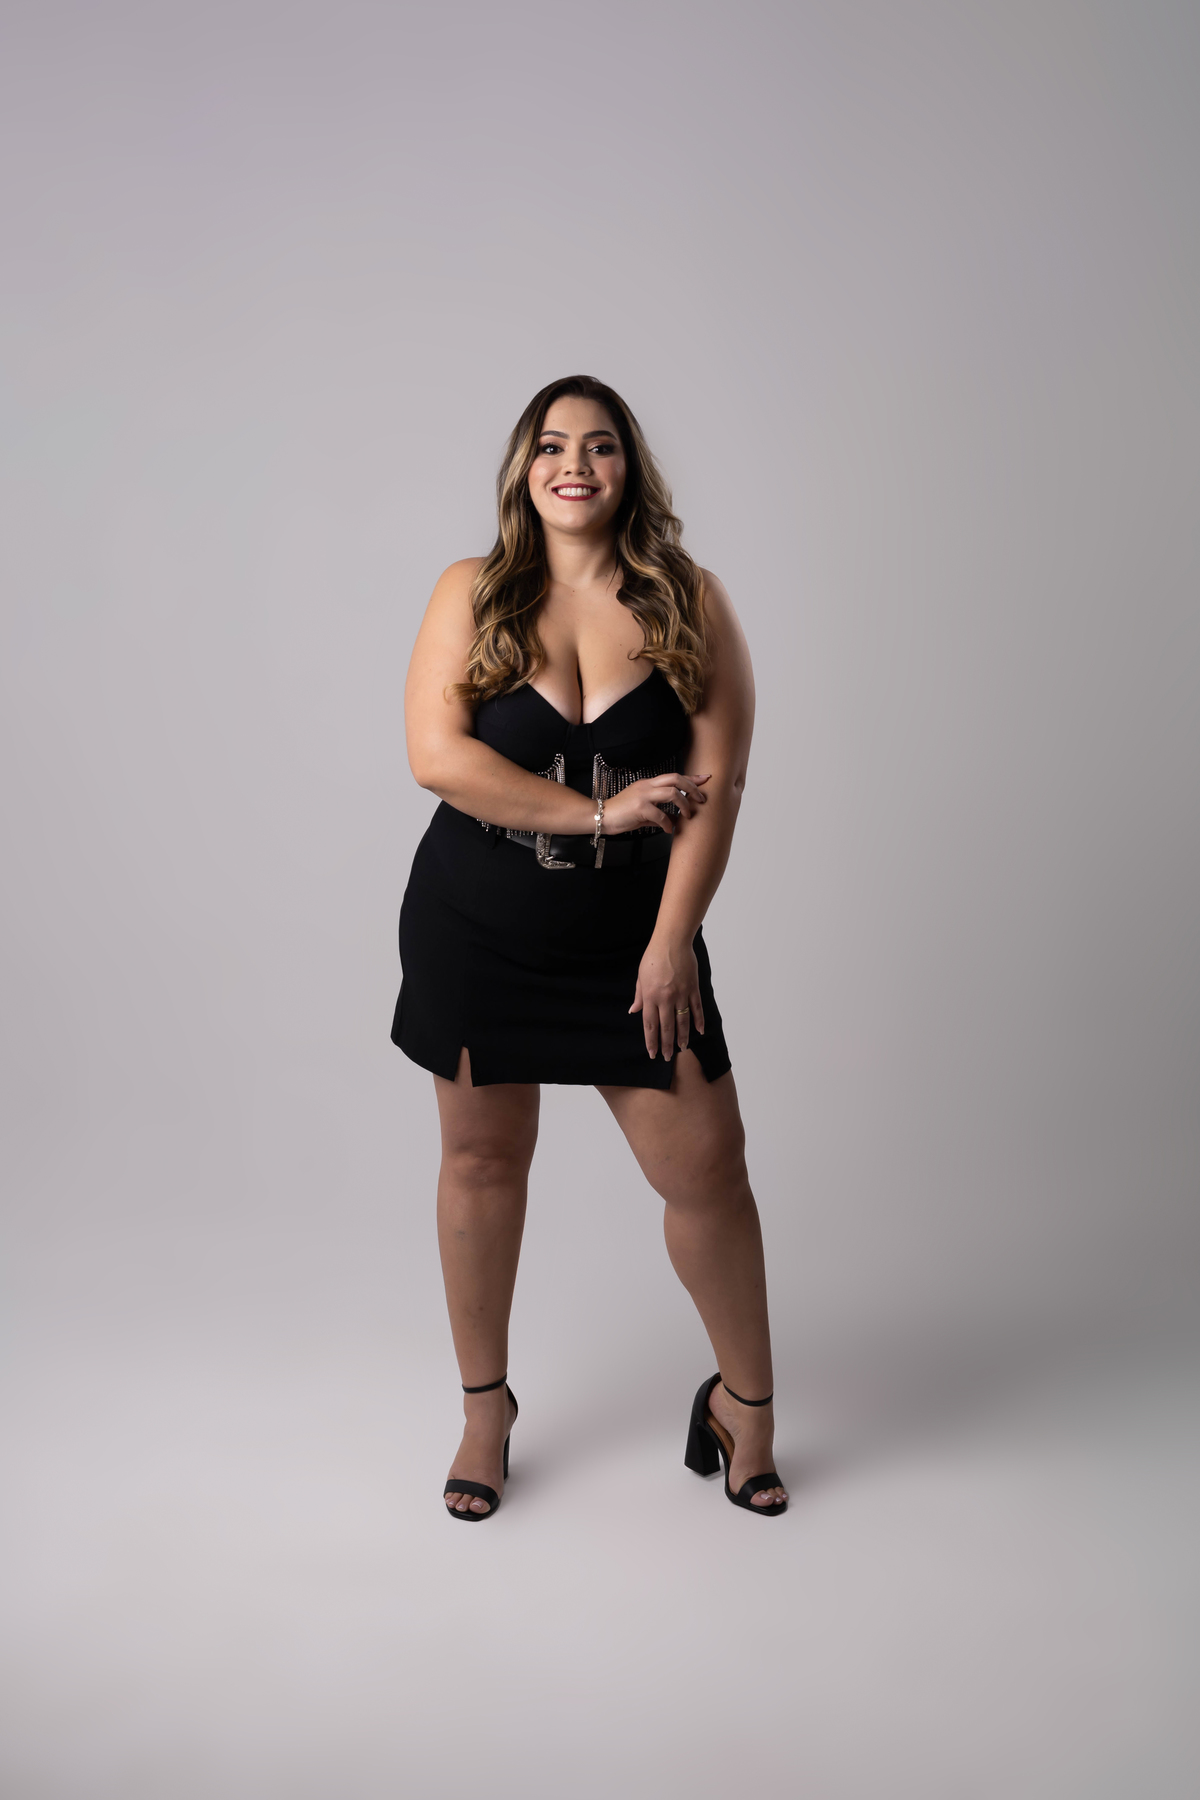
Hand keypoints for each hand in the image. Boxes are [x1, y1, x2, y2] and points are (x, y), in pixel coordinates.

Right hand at [602, 772, 709, 835]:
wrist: (600, 817)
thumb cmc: (621, 814)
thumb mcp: (643, 812)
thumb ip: (659, 814)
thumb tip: (675, 821)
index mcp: (648, 784)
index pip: (673, 776)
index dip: (691, 777)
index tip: (705, 779)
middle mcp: (647, 786)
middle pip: (676, 778)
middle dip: (692, 788)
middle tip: (701, 800)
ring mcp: (643, 795)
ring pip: (672, 793)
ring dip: (683, 805)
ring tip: (687, 816)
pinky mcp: (639, 808)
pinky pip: (660, 815)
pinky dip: (668, 823)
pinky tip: (669, 830)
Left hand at [629, 936, 704, 1060]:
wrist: (672, 941)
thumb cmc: (653, 957)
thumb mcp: (640, 976)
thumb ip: (639, 996)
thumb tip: (634, 1011)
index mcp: (650, 996)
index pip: (650, 1025)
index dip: (651, 1041)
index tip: (652, 1053)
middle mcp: (666, 998)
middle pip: (666, 1027)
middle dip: (667, 1044)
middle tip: (668, 1057)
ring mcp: (681, 994)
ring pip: (682, 1021)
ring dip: (683, 1037)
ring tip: (683, 1048)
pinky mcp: (693, 988)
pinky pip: (696, 1008)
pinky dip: (698, 1021)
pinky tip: (699, 1031)